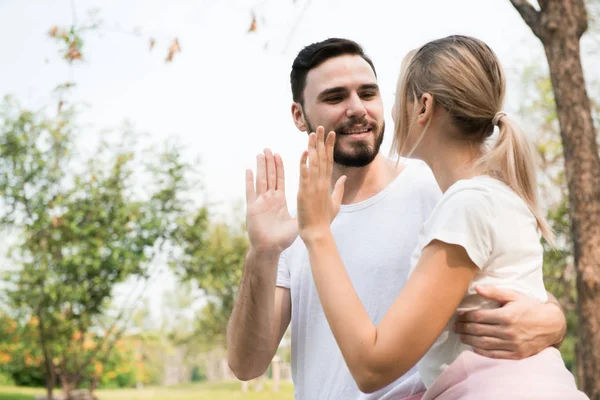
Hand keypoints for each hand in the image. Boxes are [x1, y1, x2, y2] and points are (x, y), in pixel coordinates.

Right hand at [246, 149, 296, 253]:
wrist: (270, 249)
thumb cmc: (282, 239)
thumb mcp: (295, 222)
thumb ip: (303, 211)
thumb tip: (315, 204)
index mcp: (279, 201)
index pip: (279, 180)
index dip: (279, 167)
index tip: (279, 154)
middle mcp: (269, 199)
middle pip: (269, 176)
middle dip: (269, 162)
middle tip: (268, 148)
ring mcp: (260, 202)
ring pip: (260, 180)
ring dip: (260, 167)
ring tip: (261, 154)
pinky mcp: (252, 208)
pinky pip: (250, 192)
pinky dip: (249, 181)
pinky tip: (249, 170)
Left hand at [297, 127, 345, 242]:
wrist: (317, 233)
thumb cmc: (324, 220)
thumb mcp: (335, 203)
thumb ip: (339, 189)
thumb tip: (343, 178)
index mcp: (328, 184)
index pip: (329, 161)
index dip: (330, 147)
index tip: (331, 134)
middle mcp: (322, 183)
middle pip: (323, 158)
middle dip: (323, 142)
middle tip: (322, 127)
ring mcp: (314, 187)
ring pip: (314, 163)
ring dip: (313, 148)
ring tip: (313, 134)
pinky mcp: (305, 192)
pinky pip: (304, 175)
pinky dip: (304, 163)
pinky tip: (304, 152)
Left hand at [454, 285, 565, 358]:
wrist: (552, 325)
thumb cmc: (530, 307)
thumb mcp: (514, 296)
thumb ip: (494, 292)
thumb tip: (476, 287)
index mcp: (507, 316)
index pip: (479, 317)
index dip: (466, 317)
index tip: (458, 315)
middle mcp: (508, 331)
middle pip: (478, 330)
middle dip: (464, 328)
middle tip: (455, 326)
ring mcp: (512, 344)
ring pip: (484, 343)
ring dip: (469, 340)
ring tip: (461, 336)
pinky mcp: (516, 354)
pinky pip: (494, 355)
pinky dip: (481, 351)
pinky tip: (474, 346)